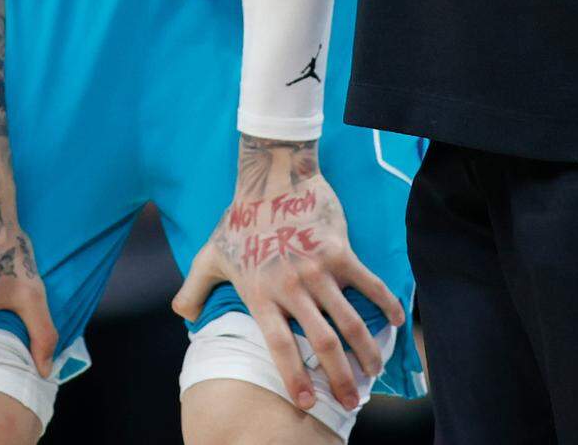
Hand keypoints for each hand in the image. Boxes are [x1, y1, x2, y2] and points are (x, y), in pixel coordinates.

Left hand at [172, 137, 403, 414]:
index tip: (307, 402)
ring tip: (374, 371)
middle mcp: (291, 287)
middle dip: (340, 377)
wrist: (272, 175)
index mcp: (261, 294)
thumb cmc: (240, 217)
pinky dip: (386, 304)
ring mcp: (318, 269)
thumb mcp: (210, 254)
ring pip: (348, 321)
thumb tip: (181, 314)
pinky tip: (396, 322)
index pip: (280, 346)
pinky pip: (368, 283)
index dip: (294, 377)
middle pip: (322, 343)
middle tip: (352, 400)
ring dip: (366, 351)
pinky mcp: (340, 250)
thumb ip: (194, 287)